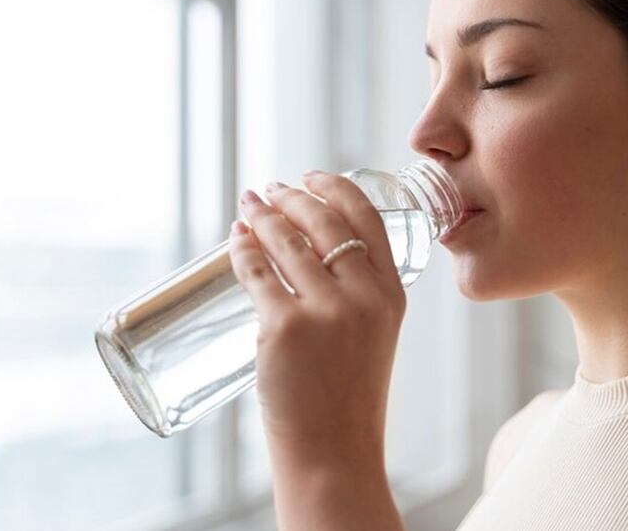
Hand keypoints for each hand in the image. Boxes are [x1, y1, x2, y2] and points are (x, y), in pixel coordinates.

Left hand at [228, 170, 405, 468]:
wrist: (335, 451)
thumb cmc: (349, 398)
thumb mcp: (375, 336)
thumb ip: (357, 295)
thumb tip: (305, 252)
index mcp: (392, 294)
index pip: (368, 219)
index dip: (336, 189)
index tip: (312, 177)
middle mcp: (364, 296)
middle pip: (324, 222)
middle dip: (292, 198)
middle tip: (271, 190)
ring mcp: (325, 311)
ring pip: (287, 243)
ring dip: (263, 217)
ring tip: (248, 207)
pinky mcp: (285, 328)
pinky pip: (256, 273)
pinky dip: (241, 249)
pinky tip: (235, 239)